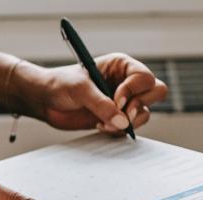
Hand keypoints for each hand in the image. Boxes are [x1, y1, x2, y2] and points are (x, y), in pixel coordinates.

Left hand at [40, 53, 167, 133]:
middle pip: (156, 92)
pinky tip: (100, 126)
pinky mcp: (116, 118)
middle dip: (140, 106)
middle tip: (122, 115)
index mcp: (120, 66)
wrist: (46, 101)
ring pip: (145, 113)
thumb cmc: (60, 85)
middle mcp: (126, 82)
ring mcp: (123, 102)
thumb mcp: (79, 89)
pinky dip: (119, 131)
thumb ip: (101, 104)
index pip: (144, 77)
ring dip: (128, 122)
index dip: (133, 91)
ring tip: (103, 123)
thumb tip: (123, 122)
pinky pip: (130, 127)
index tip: (116, 101)